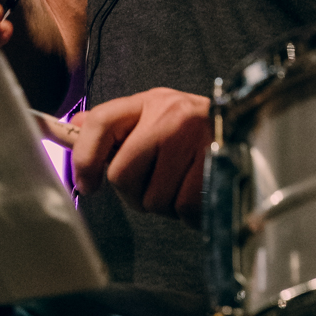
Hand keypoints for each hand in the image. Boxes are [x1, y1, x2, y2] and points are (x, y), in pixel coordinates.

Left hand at [72, 88, 211, 226]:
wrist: (244, 125)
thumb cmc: (188, 128)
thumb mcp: (150, 115)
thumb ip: (112, 124)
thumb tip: (71, 127)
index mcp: (148, 102)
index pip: (101, 123)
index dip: (84, 159)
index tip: (86, 185)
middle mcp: (170, 115)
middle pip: (122, 174)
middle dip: (133, 192)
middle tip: (152, 183)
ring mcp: (194, 138)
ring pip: (153, 199)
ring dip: (163, 203)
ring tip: (179, 183)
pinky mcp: (216, 162)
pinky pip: (183, 209)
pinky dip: (187, 213)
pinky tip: (195, 192)